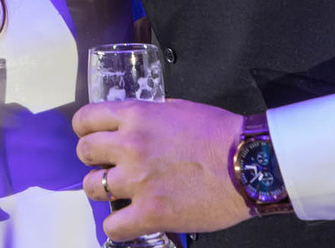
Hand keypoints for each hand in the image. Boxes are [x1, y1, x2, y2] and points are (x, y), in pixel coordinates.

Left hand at [73, 99, 249, 240]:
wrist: (250, 164)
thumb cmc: (222, 134)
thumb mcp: (179, 108)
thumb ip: (150, 116)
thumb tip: (134, 123)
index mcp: (137, 116)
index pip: (86, 120)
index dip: (86, 130)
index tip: (92, 137)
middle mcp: (131, 145)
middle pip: (85, 152)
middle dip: (94, 159)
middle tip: (110, 166)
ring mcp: (138, 180)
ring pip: (91, 187)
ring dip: (103, 190)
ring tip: (120, 193)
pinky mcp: (151, 212)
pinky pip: (112, 225)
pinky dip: (117, 225)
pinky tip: (130, 219)